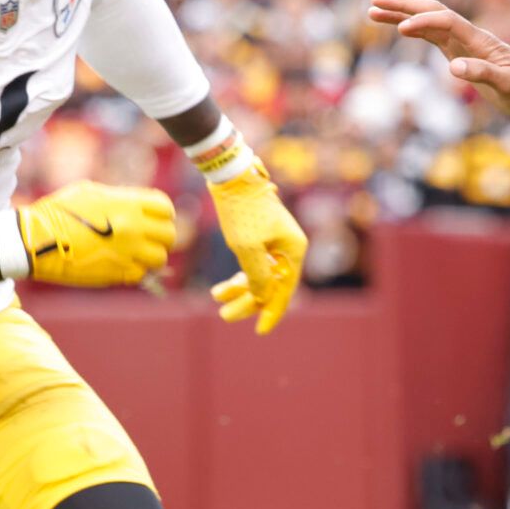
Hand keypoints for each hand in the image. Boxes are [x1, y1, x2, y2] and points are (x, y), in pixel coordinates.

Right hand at [22, 182, 175, 286]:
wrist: (33, 242)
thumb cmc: (56, 212)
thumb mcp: (90, 192)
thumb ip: (118, 198)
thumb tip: (134, 206)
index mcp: (128, 204)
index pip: (165, 208)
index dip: (163, 214)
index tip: (155, 219)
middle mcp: (132, 228)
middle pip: (168, 234)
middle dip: (161, 237)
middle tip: (149, 239)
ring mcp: (126, 252)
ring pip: (160, 258)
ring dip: (152, 256)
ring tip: (138, 255)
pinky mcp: (114, 274)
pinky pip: (139, 274)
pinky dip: (135, 271)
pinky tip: (122, 265)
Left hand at [207, 166, 306, 334]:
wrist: (232, 178)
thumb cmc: (241, 211)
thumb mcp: (247, 247)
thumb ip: (258, 276)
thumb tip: (266, 298)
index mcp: (293, 249)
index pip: (286, 289)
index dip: (272, 311)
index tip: (260, 330)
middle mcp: (288, 248)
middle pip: (272, 285)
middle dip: (248, 302)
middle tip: (224, 316)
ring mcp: (275, 243)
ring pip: (260, 276)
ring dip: (239, 290)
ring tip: (216, 298)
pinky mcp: (261, 237)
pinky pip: (253, 265)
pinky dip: (238, 277)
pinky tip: (220, 288)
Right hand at [367, 0, 509, 117]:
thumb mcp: (508, 86)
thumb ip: (483, 74)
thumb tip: (453, 68)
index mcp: (479, 41)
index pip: (447, 21)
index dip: (424, 21)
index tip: (402, 29)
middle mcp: (469, 37)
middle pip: (433, 11)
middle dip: (405, 5)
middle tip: (375, 2)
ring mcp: (463, 44)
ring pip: (429, 22)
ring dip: (403, 14)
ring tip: (373, 10)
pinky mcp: (460, 53)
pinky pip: (432, 36)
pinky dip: (414, 29)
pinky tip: (398, 27)